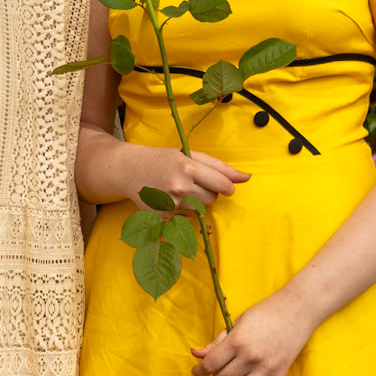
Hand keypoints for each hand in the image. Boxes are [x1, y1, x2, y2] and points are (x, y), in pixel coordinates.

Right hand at [120, 144, 249, 209]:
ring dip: (196, 202)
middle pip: (212, 199)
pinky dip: (182, 212)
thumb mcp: (190, 155)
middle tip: (192, 183)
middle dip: (208, 192)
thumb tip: (247, 178)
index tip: (224, 186)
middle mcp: (180, 186)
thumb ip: (219, 167)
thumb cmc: (162, 160)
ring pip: (200, 210)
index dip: (227, 187)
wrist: (128, 169)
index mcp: (188, 166)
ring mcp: (170, 204)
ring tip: (179, 190)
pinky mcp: (163, 217)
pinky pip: (186, 219)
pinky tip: (169, 200)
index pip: (222, 184)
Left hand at [190, 288, 312, 375]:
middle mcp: (250, 358)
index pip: (211, 363)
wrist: (298, 309)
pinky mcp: (280, 374)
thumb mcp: (237, 322)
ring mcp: (266, 368)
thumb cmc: (266, 311)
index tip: (195, 374)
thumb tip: (196, 354)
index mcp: (237, 341)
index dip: (199, 371)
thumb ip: (217, 341)